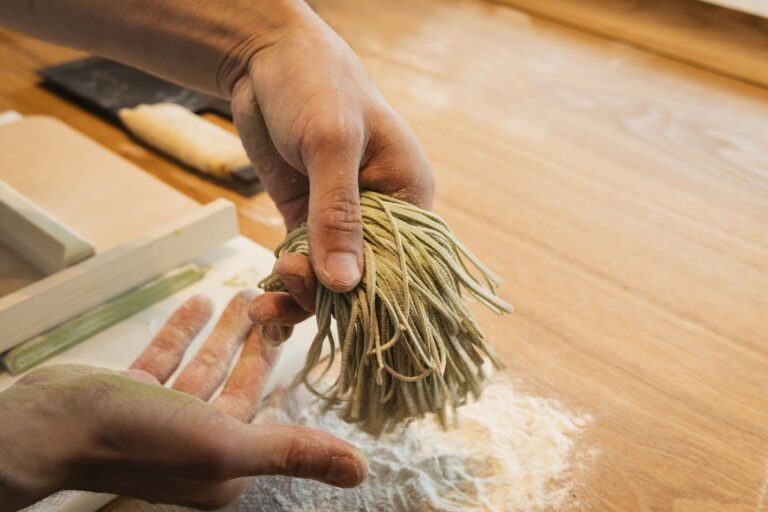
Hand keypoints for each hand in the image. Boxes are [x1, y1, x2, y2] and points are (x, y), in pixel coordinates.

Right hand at [0, 292, 366, 511]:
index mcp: (227, 462)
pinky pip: (165, 358)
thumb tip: (360, 472)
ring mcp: (159, 420)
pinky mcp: (128, 398)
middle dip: (256, 341)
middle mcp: (197, 445)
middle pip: (237, 383)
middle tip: (276, 300)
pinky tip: (197, 301)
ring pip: (203, 367)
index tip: (299, 320)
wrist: (47, 426)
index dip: (281, 361)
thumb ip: (293, 451)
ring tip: (241, 294)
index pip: (267, 404)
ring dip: (223, 333)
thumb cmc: (135, 438)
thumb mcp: (226, 445)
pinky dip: (183, 332)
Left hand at [229, 12, 433, 337]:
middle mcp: (381, 214)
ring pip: (329, 279)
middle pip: (365, 279)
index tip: (343, 317)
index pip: (405, 263)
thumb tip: (344, 284)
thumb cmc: (316, 84)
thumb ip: (337, 213)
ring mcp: (342, 219)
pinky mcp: (307, 219)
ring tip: (264, 304)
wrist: (266, 58)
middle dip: (328, 297)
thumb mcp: (331, 143)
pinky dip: (284, 287)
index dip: (377, 297)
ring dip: (300, 299)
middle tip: (288, 282)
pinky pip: (303, 266)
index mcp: (408, 194)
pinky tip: (264, 305)